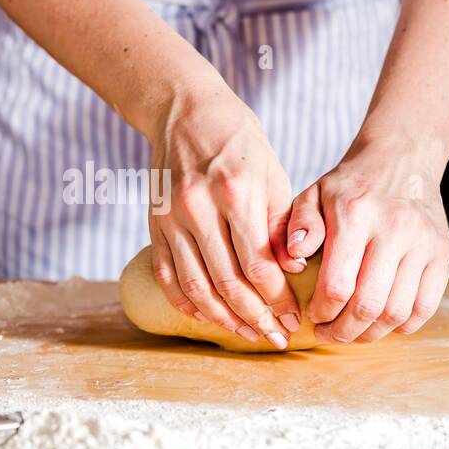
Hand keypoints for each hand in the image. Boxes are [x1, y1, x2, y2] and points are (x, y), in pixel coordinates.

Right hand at [148, 87, 303, 349]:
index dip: (278, 299)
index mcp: (235, 191)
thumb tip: (293, 272)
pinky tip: (208, 317)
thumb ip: (281, 224)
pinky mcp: (154, 225)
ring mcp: (170, 218)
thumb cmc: (239, 141)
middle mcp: (198, 207)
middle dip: (256, 317)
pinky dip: (187, 303)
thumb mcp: (271, 173)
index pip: (258, 263)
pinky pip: (167, 276)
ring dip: (223, 318)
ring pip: (195, 286)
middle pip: (227, 282)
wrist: (185, 111)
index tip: (294, 318)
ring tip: (247, 334)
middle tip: (276, 336)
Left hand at [286, 134, 448, 341]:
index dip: (322, 312)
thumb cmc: (350, 185)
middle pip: (368, 306)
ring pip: (397, 313)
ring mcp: (423, 244)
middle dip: (343, 332)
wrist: (401, 159)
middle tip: (329, 334)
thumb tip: (293, 258)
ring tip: (353, 332)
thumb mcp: (313, 194)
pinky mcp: (443, 254)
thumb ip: (296, 226)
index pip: (337, 285)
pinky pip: (425, 307)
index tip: (313, 316)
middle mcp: (394, 229)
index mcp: (356, 215)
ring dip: (371, 334)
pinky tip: (382, 322)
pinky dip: (402, 325)